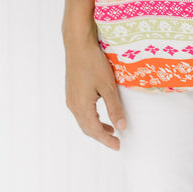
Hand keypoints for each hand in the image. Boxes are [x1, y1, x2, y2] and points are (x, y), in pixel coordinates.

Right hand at [63, 33, 126, 150]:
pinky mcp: (72, 91)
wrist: (78, 45)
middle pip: (87, 128)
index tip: (118, 146)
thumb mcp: (108, 87)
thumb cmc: (94, 63)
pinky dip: (91, 117)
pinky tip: (100, 114)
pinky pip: (81, 111)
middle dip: (101, 136)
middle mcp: (73, 105)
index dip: (106, 140)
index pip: (94, 131)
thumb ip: (115, 108)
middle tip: (116, 142)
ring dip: (96, 127)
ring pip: (83, 120)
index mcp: (81, 107)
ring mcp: (71, 98)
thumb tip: (121, 126)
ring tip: (111, 130)